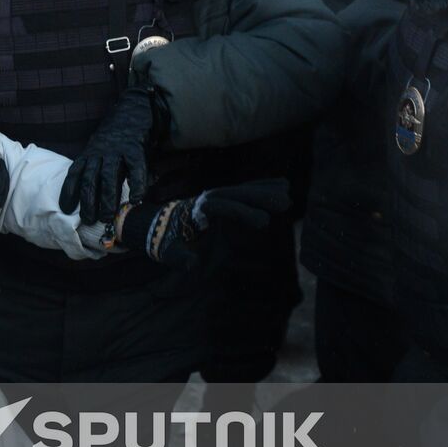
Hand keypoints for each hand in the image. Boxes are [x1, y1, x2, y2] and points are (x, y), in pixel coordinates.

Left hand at [60, 87, 157, 224]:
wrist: (132, 110)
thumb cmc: (115, 137)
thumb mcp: (99, 149)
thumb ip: (95, 168)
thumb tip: (92, 197)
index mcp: (89, 153)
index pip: (75, 173)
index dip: (69, 191)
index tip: (65, 209)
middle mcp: (100, 152)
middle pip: (90, 179)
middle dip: (88, 201)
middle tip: (88, 220)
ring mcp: (117, 150)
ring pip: (109, 177)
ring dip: (107, 198)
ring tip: (107, 217)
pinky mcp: (135, 148)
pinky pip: (135, 169)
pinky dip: (136, 184)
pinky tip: (136, 199)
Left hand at [118, 178, 290, 269]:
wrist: (158, 228)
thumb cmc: (166, 242)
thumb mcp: (169, 253)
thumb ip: (180, 257)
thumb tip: (191, 263)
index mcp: (194, 211)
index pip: (220, 207)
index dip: (240, 212)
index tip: (263, 223)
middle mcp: (206, 199)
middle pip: (234, 194)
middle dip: (259, 197)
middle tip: (285, 203)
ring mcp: (216, 196)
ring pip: (242, 189)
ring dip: (265, 188)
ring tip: (288, 189)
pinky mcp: (223, 198)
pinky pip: (244, 190)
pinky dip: (262, 185)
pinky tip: (283, 183)